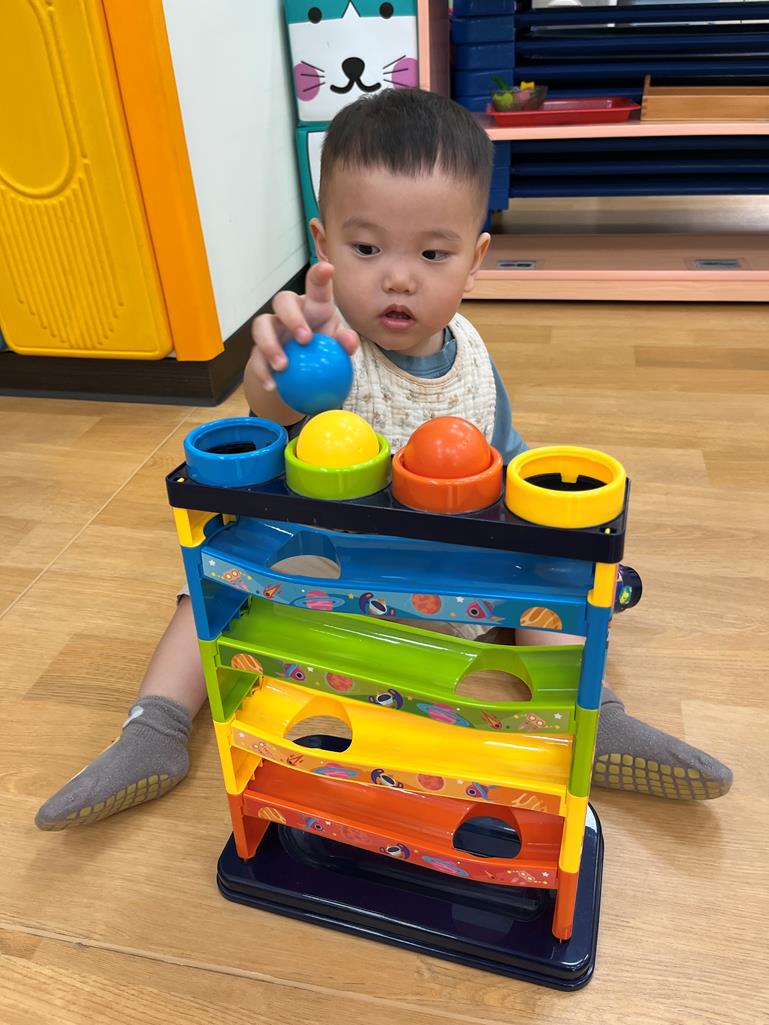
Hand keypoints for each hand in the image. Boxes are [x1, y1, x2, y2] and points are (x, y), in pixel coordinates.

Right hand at [249, 262, 358, 391]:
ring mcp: (272, 329)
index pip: (316, 287)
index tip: (327, 269)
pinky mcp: (259, 349)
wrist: (301, 378)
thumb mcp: (339, 351)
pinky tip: (272, 385)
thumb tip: (348, 341)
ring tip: (283, 366)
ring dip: (270, 344)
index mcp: (314, 307)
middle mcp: (290, 313)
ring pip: (261, 324)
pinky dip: (263, 371)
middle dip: (292, 316)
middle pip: (283, 300)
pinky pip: (256, 356)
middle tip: (305, 339)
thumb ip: (345, 344)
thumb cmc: (324, 354)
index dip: (320, 275)